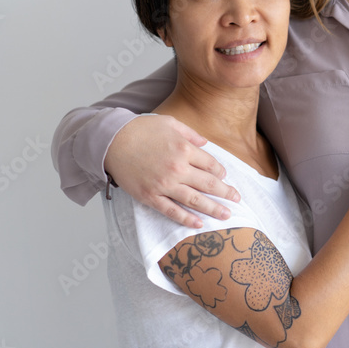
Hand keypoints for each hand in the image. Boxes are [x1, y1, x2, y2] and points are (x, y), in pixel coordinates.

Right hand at [104, 115, 238, 227]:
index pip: (211, 164)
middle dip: (226, 192)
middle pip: (209, 184)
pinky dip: (186, 219)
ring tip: (227, 215)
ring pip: (194, 200)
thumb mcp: (170, 123)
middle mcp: (177, 168)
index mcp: (184, 149)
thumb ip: (191, 134)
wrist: (111, 141)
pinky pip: (172, 211)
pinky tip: (199, 224)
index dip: (220, 171)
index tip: (224, 176)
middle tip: (237, 199)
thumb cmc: (140, 129)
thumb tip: (205, 143)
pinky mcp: (150, 196)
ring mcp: (164, 184)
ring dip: (213, 209)